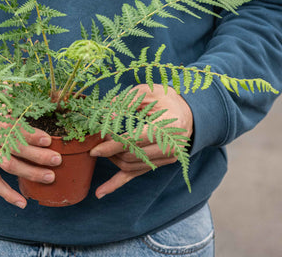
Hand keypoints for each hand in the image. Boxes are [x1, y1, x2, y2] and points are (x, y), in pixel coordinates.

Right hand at [0, 94, 61, 208]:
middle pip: (17, 148)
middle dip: (39, 156)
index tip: (49, 139)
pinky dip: (7, 193)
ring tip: (50, 177)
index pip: (17, 128)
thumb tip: (26, 81)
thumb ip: (9, 88)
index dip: (33, 134)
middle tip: (57, 160)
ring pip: (9, 166)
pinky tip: (22, 202)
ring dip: (30, 173)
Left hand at [90, 84, 192, 198]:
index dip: (112, 145)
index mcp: (167, 128)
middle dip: (109, 150)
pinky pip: (134, 176)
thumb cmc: (167, 99)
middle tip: (95, 140)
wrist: (189, 114)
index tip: (94, 146)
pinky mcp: (157, 165)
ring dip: (111, 159)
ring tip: (100, 148)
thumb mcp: (149, 92)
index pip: (134, 141)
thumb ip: (128, 101)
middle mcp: (168, 148)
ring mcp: (164, 160)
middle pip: (130, 156)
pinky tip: (100, 192)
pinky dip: (116, 184)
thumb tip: (106, 114)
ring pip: (129, 166)